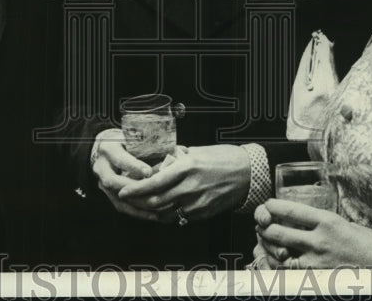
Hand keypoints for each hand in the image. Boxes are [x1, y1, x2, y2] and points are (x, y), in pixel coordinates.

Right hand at [90, 129, 158, 221]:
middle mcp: (101, 167)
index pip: (119, 158)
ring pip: (118, 197)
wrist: (107, 151)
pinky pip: (122, 207)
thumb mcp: (135, 139)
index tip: (149, 172)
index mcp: (109, 149)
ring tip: (158, 210)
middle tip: (156, 194)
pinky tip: (154, 216)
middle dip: (135, 189)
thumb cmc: (126, 142)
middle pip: (114, 182)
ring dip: (138, 204)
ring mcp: (102, 183)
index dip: (134, 166)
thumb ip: (152, 146)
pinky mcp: (108, 195)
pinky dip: (138, 212)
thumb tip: (180, 151)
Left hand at [115, 144, 250, 223]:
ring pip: (165, 213)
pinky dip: (167, 214)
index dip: (136, 189)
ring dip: (150, 211)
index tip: (123, 190)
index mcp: (187, 168)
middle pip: (155, 201)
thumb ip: (175, 160)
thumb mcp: (196, 152)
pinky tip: (161, 209)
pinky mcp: (203, 213)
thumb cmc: (222, 157)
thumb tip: (157, 165)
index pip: (154, 182)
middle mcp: (190, 187)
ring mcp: (197, 203)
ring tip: (140, 205)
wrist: (248, 173)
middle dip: (137, 202)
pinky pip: (179, 218)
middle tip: (126, 200)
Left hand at [254, 199, 371, 268]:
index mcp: (328, 221)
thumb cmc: (369, 245)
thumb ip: (322, 222)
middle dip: (264, 226)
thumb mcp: (345, 223)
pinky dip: (278, 265)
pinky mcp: (317, 278)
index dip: (273, 206)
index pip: (291, 210)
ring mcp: (317, 262)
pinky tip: (275, 260)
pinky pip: (289, 272)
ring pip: (280, 253)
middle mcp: (320, 240)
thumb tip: (303, 219)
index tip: (267, 204)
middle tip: (261, 223)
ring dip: (267, 246)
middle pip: (279, 231)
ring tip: (264, 241)